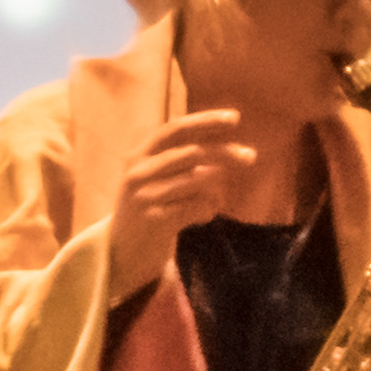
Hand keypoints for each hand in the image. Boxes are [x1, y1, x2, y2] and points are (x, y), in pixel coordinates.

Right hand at [100, 109, 258, 301]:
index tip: (235, 118)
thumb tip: (225, 151)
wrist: (119, 253)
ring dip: (215, 191)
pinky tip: (204, 216)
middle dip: (225, 153)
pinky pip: (198, 206)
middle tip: (251, 156)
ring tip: (213, 201)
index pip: (176, 129)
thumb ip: (179, 161)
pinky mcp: (155, 220)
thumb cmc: (146, 210)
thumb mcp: (153, 178)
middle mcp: (139, 172)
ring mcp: (146, 196)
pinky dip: (208, 210)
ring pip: (198, 181)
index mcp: (138, 155)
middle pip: (192, 152)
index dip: (205, 121)